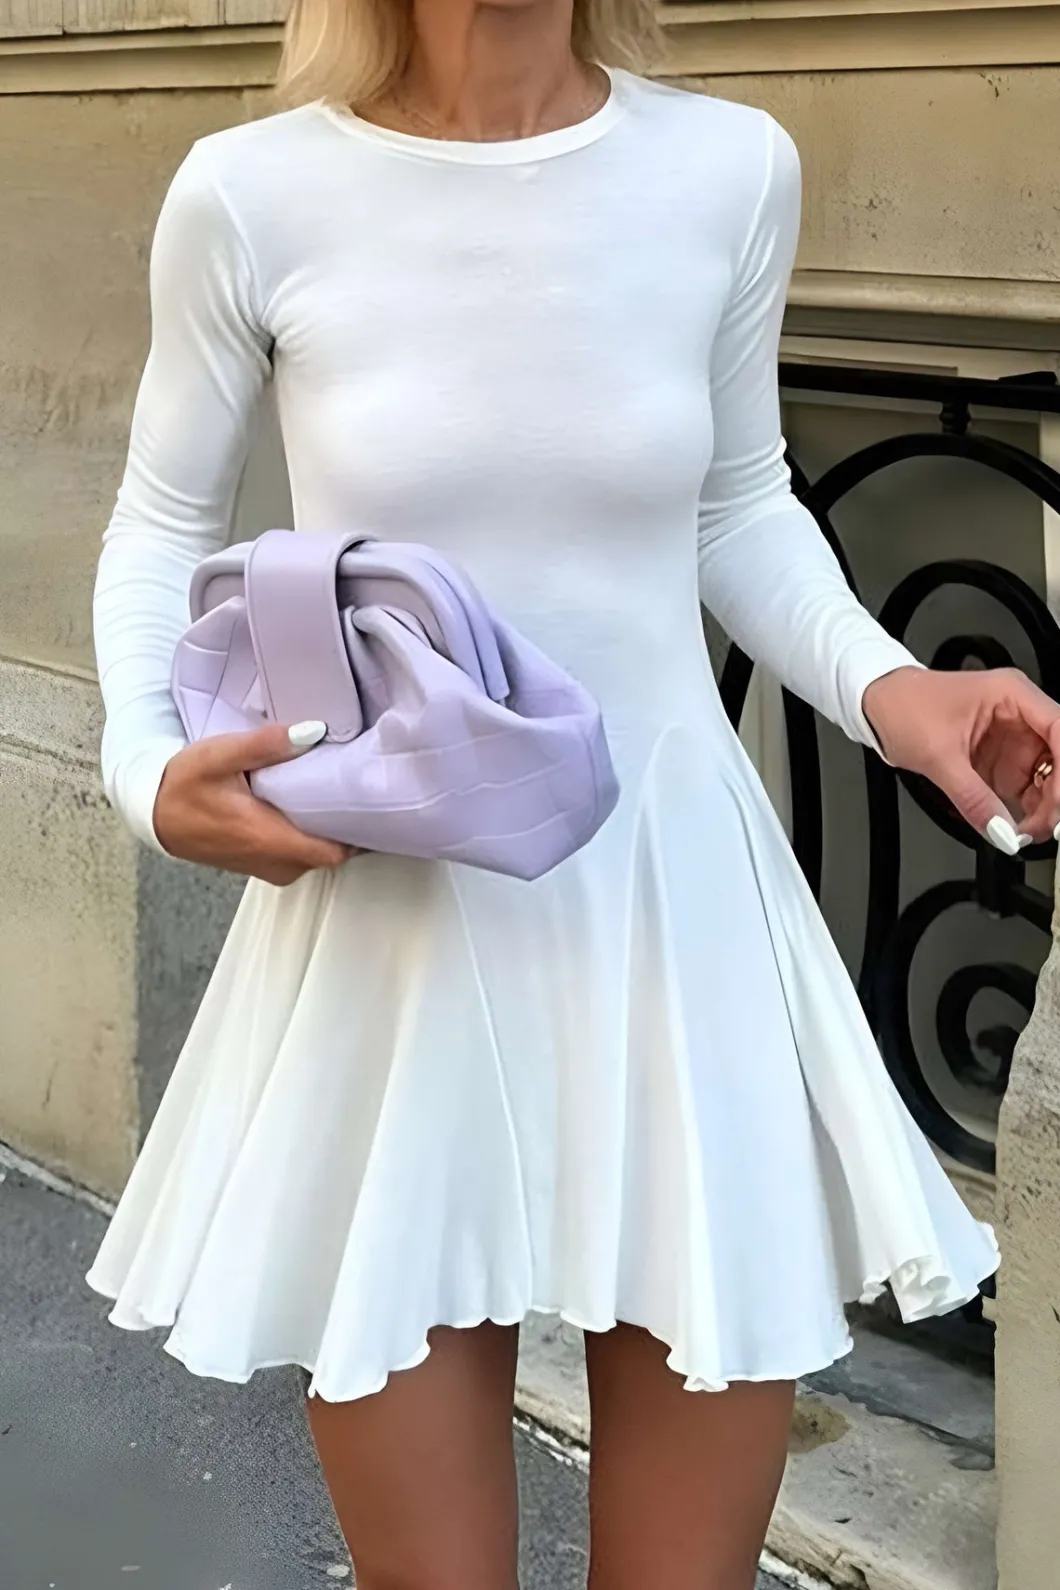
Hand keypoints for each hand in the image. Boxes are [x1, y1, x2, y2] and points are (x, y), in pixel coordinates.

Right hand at [154, 720, 353, 885]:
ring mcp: (271, 868)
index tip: (369, 797)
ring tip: (336, 789)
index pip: (335, 851)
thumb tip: (312, 731)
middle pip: (334, 852)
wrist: (154, 814)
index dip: (358, 828)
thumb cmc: (183, 785)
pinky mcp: (265, 864)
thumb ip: (265, 744)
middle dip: (346, 822)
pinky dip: (311, 832)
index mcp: (269, 839)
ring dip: (328, 827)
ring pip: (318, 854)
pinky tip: (310, 804)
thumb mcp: (218, 755)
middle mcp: (275, 862)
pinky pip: (302, 854)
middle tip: (356, 784)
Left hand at [862, 666, 1059, 852]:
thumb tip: (1001, 830)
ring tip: (1025, 832)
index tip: (1058, 800)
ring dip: (1042, 806)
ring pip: (1046, 776)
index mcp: (1011, 694)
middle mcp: (1018, 714)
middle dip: (1055, 794)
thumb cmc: (903, 707)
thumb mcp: (937, 756)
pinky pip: (1024, 786)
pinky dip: (1024, 808)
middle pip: (1059, 757)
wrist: (875, 707)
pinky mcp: (999, 759)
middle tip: (1042, 826)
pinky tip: (1015, 826)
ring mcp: (1011, 738)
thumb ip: (973, 798)